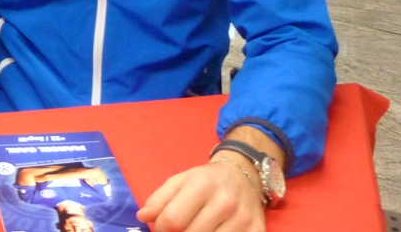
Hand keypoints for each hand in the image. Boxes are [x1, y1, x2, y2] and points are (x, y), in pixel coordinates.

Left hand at [137, 159, 264, 231]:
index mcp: (202, 185)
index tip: (161, 227)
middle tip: (178, 229)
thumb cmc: (206, 180)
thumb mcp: (180, 181)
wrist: (243, 175)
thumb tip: (143, 217)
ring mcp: (243, 219)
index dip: (161, 228)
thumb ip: (159, 199)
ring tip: (194, 229)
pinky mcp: (257, 230)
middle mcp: (225, 202)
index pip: (173, 220)